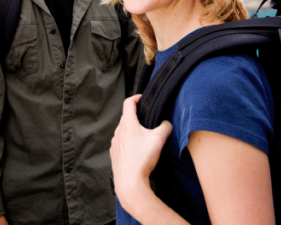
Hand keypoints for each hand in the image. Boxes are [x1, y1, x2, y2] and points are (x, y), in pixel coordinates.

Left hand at [109, 95, 171, 209]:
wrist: (130, 182)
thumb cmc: (142, 159)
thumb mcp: (159, 139)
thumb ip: (166, 126)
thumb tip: (166, 123)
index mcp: (128, 124)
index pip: (128, 102)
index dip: (136, 98)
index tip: (143, 99)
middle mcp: (118, 132)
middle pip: (127, 117)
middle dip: (137, 116)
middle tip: (149, 120)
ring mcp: (115, 144)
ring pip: (124, 131)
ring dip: (133, 130)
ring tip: (145, 138)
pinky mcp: (114, 154)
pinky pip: (122, 143)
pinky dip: (129, 142)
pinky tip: (138, 151)